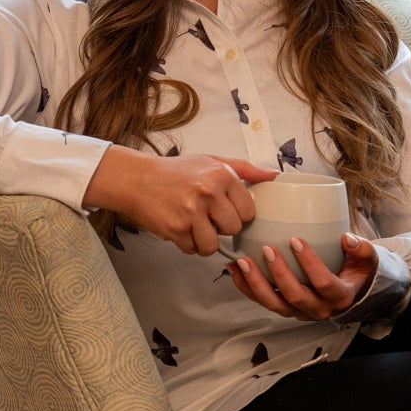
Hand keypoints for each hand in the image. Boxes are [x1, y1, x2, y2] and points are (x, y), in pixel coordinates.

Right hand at [84, 147, 278, 254]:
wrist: (137, 179)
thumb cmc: (177, 172)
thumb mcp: (212, 161)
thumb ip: (245, 169)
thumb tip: (274, 176)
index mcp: (222, 175)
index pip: (249, 211)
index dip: (238, 213)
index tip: (225, 208)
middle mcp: (208, 192)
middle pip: (234, 229)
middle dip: (222, 227)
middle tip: (207, 216)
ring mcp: (191, 212)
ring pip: (214, 245)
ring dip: (205, 241)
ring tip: (194, 225)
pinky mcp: (174, 228)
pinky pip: (192, 250)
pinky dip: (187, 244)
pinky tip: (180, 228)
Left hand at [228, 230, 377, 319]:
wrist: (350, 291)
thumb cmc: (356, 271)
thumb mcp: (367, 259)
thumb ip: (361, 248)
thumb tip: (346, 238)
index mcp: (340, 296)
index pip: (323, 283)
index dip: (309, 263)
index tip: (296, 240)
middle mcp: (319, 309)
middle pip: (295, 297)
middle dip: (278, 274)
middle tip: (266, 249)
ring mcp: (299, 312)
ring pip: (274, 304)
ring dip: (255, 283)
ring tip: (242, 261)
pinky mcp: (285, 308)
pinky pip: (262, 301)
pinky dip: (245, 286)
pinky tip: (234, 269)